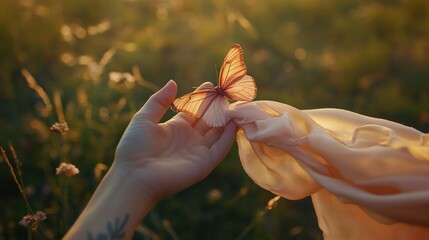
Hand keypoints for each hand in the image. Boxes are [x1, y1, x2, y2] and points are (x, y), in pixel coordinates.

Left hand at [113, 80, 236, 200]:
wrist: (134, 176)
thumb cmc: (134, 147)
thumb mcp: (144, 118)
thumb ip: (159, 100)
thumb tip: (173, 82)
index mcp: (176, 128)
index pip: (195, 111)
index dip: (203, 99)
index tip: (211, 85)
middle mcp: (190, 138)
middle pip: (209, 120)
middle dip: (218, 106)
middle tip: (226, 91)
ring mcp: (198, 151)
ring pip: (218, 132)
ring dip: (227, 119)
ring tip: (236, 104)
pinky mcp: (204, 163)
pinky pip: (220, 147)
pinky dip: (229, 135)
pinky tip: (234, 122)